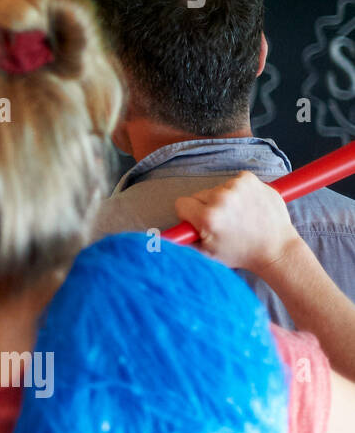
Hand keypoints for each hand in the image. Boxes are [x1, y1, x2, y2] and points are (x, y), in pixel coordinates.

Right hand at [173, 171, 301, 272]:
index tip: (201, 223)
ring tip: (239, 216)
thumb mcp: (207, 254)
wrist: (277, 248)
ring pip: (216, 189)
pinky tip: (247, 206)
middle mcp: (221, 198)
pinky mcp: (249, 179)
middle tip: (224, 223)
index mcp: (208, 217)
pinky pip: (233, 182)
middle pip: (199, 195)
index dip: (189, 215)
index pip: (181, 204)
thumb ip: (182, 243)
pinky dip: (238, 192)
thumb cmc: (241, 253)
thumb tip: (156, 238)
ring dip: (224, 200)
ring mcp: (237, 186)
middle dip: (206, 207)